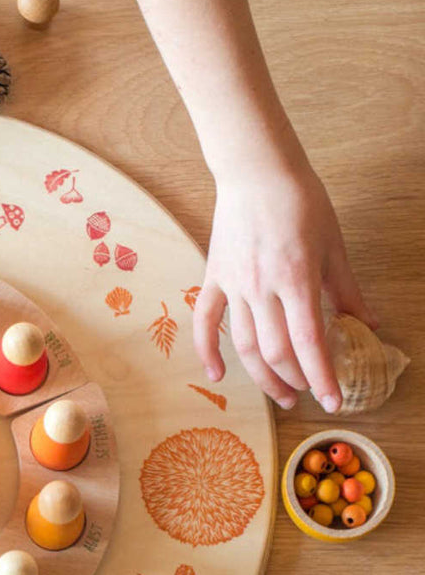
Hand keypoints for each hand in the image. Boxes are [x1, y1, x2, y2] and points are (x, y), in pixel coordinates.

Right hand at [194, 162, 377, 410]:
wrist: (256, 172)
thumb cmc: (299, 201)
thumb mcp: (333, 245)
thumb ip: (347, 289)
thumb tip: (369, 324)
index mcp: (296, 278)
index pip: (310, 342)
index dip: (322, 376)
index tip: (332, 401)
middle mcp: (262, 288)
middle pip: (275, 351)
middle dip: (293, 380)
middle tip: (308, 394)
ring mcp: (234, 286)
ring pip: (245, 344)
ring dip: (262, 376)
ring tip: (280, 393)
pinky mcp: (214, 279)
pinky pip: (206, 322)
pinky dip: (208, 351)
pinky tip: (218, 375)